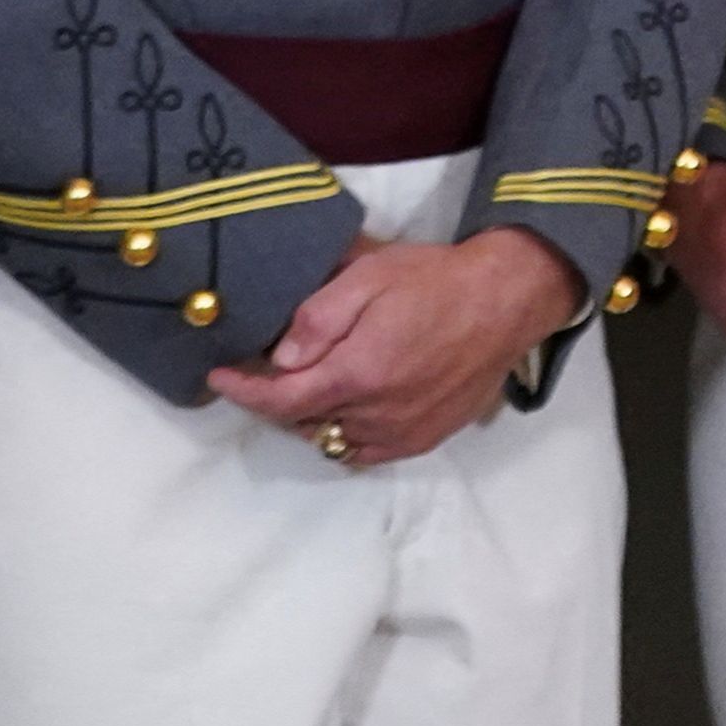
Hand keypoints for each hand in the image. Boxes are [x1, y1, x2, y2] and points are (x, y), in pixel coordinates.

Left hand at [208, 229, 587, 464]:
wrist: (508, 298)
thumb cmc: (437, 279)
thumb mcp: (370, 275)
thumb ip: (319, 318)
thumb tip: (281, 359)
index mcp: (358, 373)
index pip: (280, 399)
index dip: (242, 392)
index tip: (218, 377)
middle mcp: (377, 414)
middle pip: (302, 422)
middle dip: (276, 399)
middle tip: (267, 370)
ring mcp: (403, 432)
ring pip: (332, 441)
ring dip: (311, 418)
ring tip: (311, 386)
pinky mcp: (426, 438)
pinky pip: (366, 451)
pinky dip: (345, 434)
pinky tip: (350, 407)